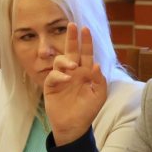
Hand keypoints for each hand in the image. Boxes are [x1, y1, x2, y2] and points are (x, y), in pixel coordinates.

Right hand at [43, 24, 106, 144]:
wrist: (74, 126)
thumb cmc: (87, 110)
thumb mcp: (99, 95)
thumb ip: (100, 80)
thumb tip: (96, 64)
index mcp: (86, 72)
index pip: (86, 54)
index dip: (85, 42)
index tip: (85, 29)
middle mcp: (73, 72)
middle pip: (71, 51)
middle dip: (71, 38)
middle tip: (72, 25)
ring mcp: (61, 78)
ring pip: (60, 61)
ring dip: (65, 60)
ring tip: (73, 67)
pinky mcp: (51, 86)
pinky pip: (53, 76)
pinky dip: (59, 75)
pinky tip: (66, 79)